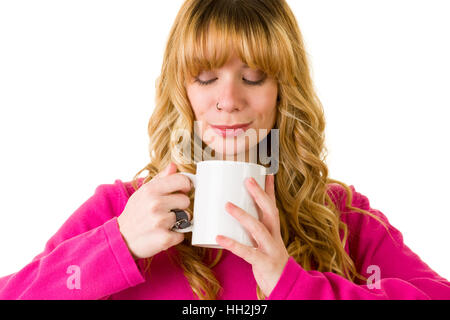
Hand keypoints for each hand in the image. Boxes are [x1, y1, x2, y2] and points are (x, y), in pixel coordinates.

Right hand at [117, 162, 192, 259]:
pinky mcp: (164, 238)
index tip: (182, 191)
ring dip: (178, 221)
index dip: (185, 186)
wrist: (121, 239)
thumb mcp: (143, 192)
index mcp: (150, 190)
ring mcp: (160, 221)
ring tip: (164, 223)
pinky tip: (163, 233)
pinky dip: (176, 235)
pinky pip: (182, 234)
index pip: (182, 180)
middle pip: (185, 200)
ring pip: (186, 217)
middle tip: (168, 211)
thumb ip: (161, 178)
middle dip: (180, 206)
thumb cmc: (135, 214)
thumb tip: (173, 166)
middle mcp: (155, 204)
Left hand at [216, 174, 289, 297]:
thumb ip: (253, 231)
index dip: (269, 190)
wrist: (286, 286)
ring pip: (258, 229)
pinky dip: (232, 244)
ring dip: (243, 216)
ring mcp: (271, 249)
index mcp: (274, 231)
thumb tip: (236, 217)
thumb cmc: (270, 262)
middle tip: (247, 180)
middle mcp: (275, 237)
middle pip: (269, 212)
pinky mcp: (264, 263)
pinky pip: (247, 252)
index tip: (266, 173)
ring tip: (227, 205)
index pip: (273, 206)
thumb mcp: (266, 243)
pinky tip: (219, 237)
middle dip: (259, 195)